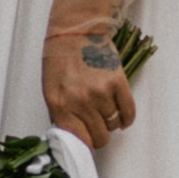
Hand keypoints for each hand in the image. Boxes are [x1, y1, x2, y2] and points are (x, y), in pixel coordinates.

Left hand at [43, 25, 134, 149]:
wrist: (76, 32)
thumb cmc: (61, 60)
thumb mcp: (50, 90)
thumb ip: (61, 115)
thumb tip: (75, 138)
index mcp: (60, 105)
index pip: (78, 140)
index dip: (85, 145)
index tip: (88, 143)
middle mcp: (80, 102)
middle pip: (99, 137)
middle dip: (99, 135)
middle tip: (97, 126)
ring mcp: (100, 93)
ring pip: (113, 124)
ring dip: (110, 121)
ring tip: (104, 109)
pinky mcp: (118, 83)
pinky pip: (128, 112)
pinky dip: (126, 117)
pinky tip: (120, 114)